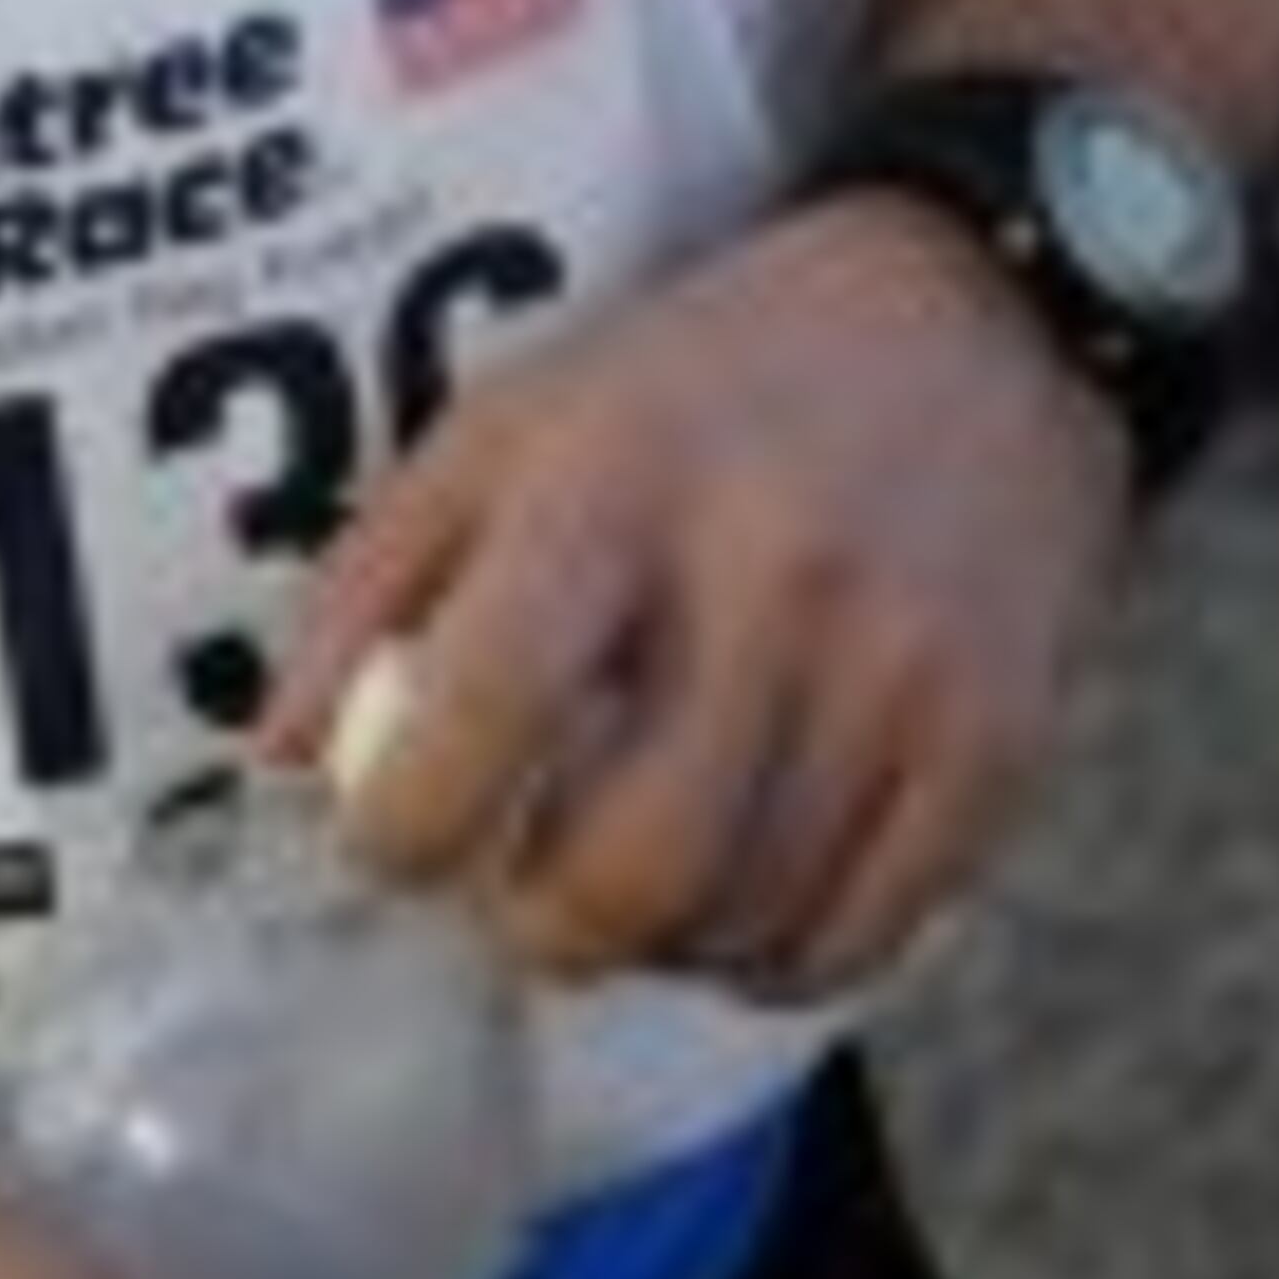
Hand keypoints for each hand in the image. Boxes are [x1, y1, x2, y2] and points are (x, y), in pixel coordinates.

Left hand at [258, 202, 1131, 1009]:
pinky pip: (859, 940)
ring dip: (656, 945)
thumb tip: (288, 761)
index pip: (483, 708)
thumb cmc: (704, 382)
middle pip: (626, 865)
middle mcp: (761, 573)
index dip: (406, 826)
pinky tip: (740, 895)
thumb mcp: (515, 419)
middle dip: (539, 926)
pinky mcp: (991, 739)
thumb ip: (380, 581)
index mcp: (612, 479)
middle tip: (516, 898)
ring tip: (630, 878)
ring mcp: (892, 667)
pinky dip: (775, 958)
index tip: (391, 841)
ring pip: (739, 921)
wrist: (975, 319)